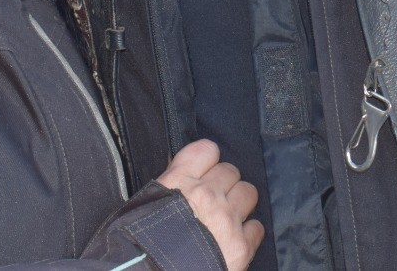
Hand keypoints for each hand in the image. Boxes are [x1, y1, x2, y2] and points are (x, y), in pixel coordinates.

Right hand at [156, 139, 263, 270]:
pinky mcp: (241, 246)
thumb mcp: (145, 204)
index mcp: (179, 182)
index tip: (203, 171)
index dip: (206, 161)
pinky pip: (257, 227)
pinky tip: (234, 240)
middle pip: (230, 171)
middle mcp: (206, 195)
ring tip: (226, 217)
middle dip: (223, 184)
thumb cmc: (140, 244)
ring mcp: (226, 219)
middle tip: (212, 200)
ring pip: (248, 192)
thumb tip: (182, 174)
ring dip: (239, 203)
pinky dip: (247, 233)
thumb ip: (169, 184)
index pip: (207, 149)